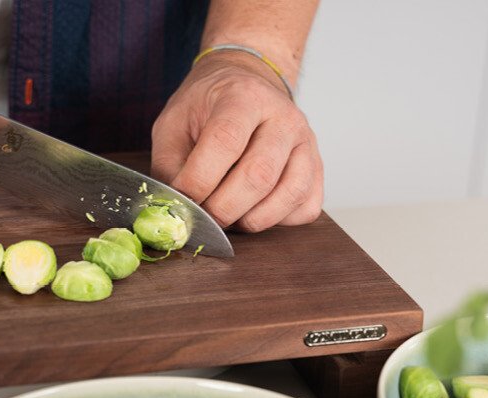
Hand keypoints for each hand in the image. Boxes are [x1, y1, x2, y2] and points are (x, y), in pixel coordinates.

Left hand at [151, 52, 323, 231]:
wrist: (245, 85)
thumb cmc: (207, 109)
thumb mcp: (173, 124)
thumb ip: (170, 166)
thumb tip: (176, 210)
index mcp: (242, 97)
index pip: (226, 142)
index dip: (200, 180)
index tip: (183, 201)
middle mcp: (283, 117)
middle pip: (260, 175)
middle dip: (224, 208)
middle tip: (204, 217)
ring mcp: (306, 142)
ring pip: (290, 194)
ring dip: (253, 219)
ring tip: (229, 217)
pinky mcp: (317, 168)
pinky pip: (306, 207)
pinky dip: (279, 221)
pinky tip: (256, 210)